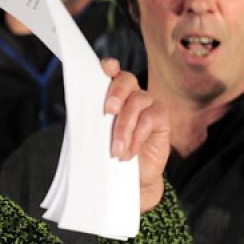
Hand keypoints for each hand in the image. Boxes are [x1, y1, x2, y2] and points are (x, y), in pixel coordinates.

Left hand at [100, 58, 168, 213]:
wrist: (134, 176)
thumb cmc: (113, 152)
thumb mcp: (99, 135)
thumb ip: (94, 119)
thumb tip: (81, 112)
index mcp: (114, 93)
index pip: (112, 73)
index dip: (109, 67)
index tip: (105, 69)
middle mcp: (132, 94)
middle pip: (126, 80)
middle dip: (115, 93)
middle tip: (107, 111)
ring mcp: (149, 104)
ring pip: (136, 102)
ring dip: (123, 128)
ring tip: (116, 151)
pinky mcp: (162, 118)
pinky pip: (149, 119)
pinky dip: (136, 136)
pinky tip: (129, 152)